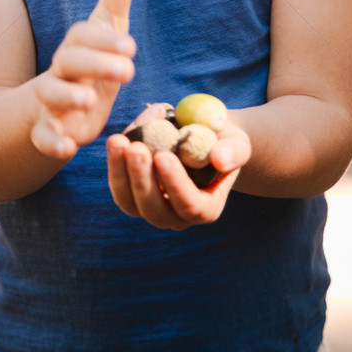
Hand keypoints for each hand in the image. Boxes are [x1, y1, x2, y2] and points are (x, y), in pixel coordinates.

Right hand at [29, 0, 142, 159]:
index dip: (105, 40)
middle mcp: (60, 69)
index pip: (84, 35)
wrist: (50, 104)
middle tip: (128, 69)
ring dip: (67, 96)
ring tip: (88, 101)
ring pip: (50, 95)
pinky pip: (42, 136)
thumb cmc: (89, 60)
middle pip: (69, 61)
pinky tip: (67, 150)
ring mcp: (50, 100)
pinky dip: (51, 143)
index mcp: (77, 45)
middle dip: (96, 63)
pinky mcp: (47, 129)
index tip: (132, 46)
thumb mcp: (106, 27)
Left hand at [106, 104, 250, 229]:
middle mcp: (178, 216)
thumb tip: (219, 158)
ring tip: (118, 141)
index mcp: (207, 208)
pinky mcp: (133, 194)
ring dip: (121, 173)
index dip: (175, 185)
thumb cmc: (222, 140)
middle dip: (142, 179)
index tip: (163, 156)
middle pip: (155, 210)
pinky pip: (119, 185)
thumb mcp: (237, 141)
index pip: (191, 206)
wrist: (202, 135)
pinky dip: (115, 163)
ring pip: (130, 202)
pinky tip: (117, 139)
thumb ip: (233, 151)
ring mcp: (152, 208)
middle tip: (135, 147)